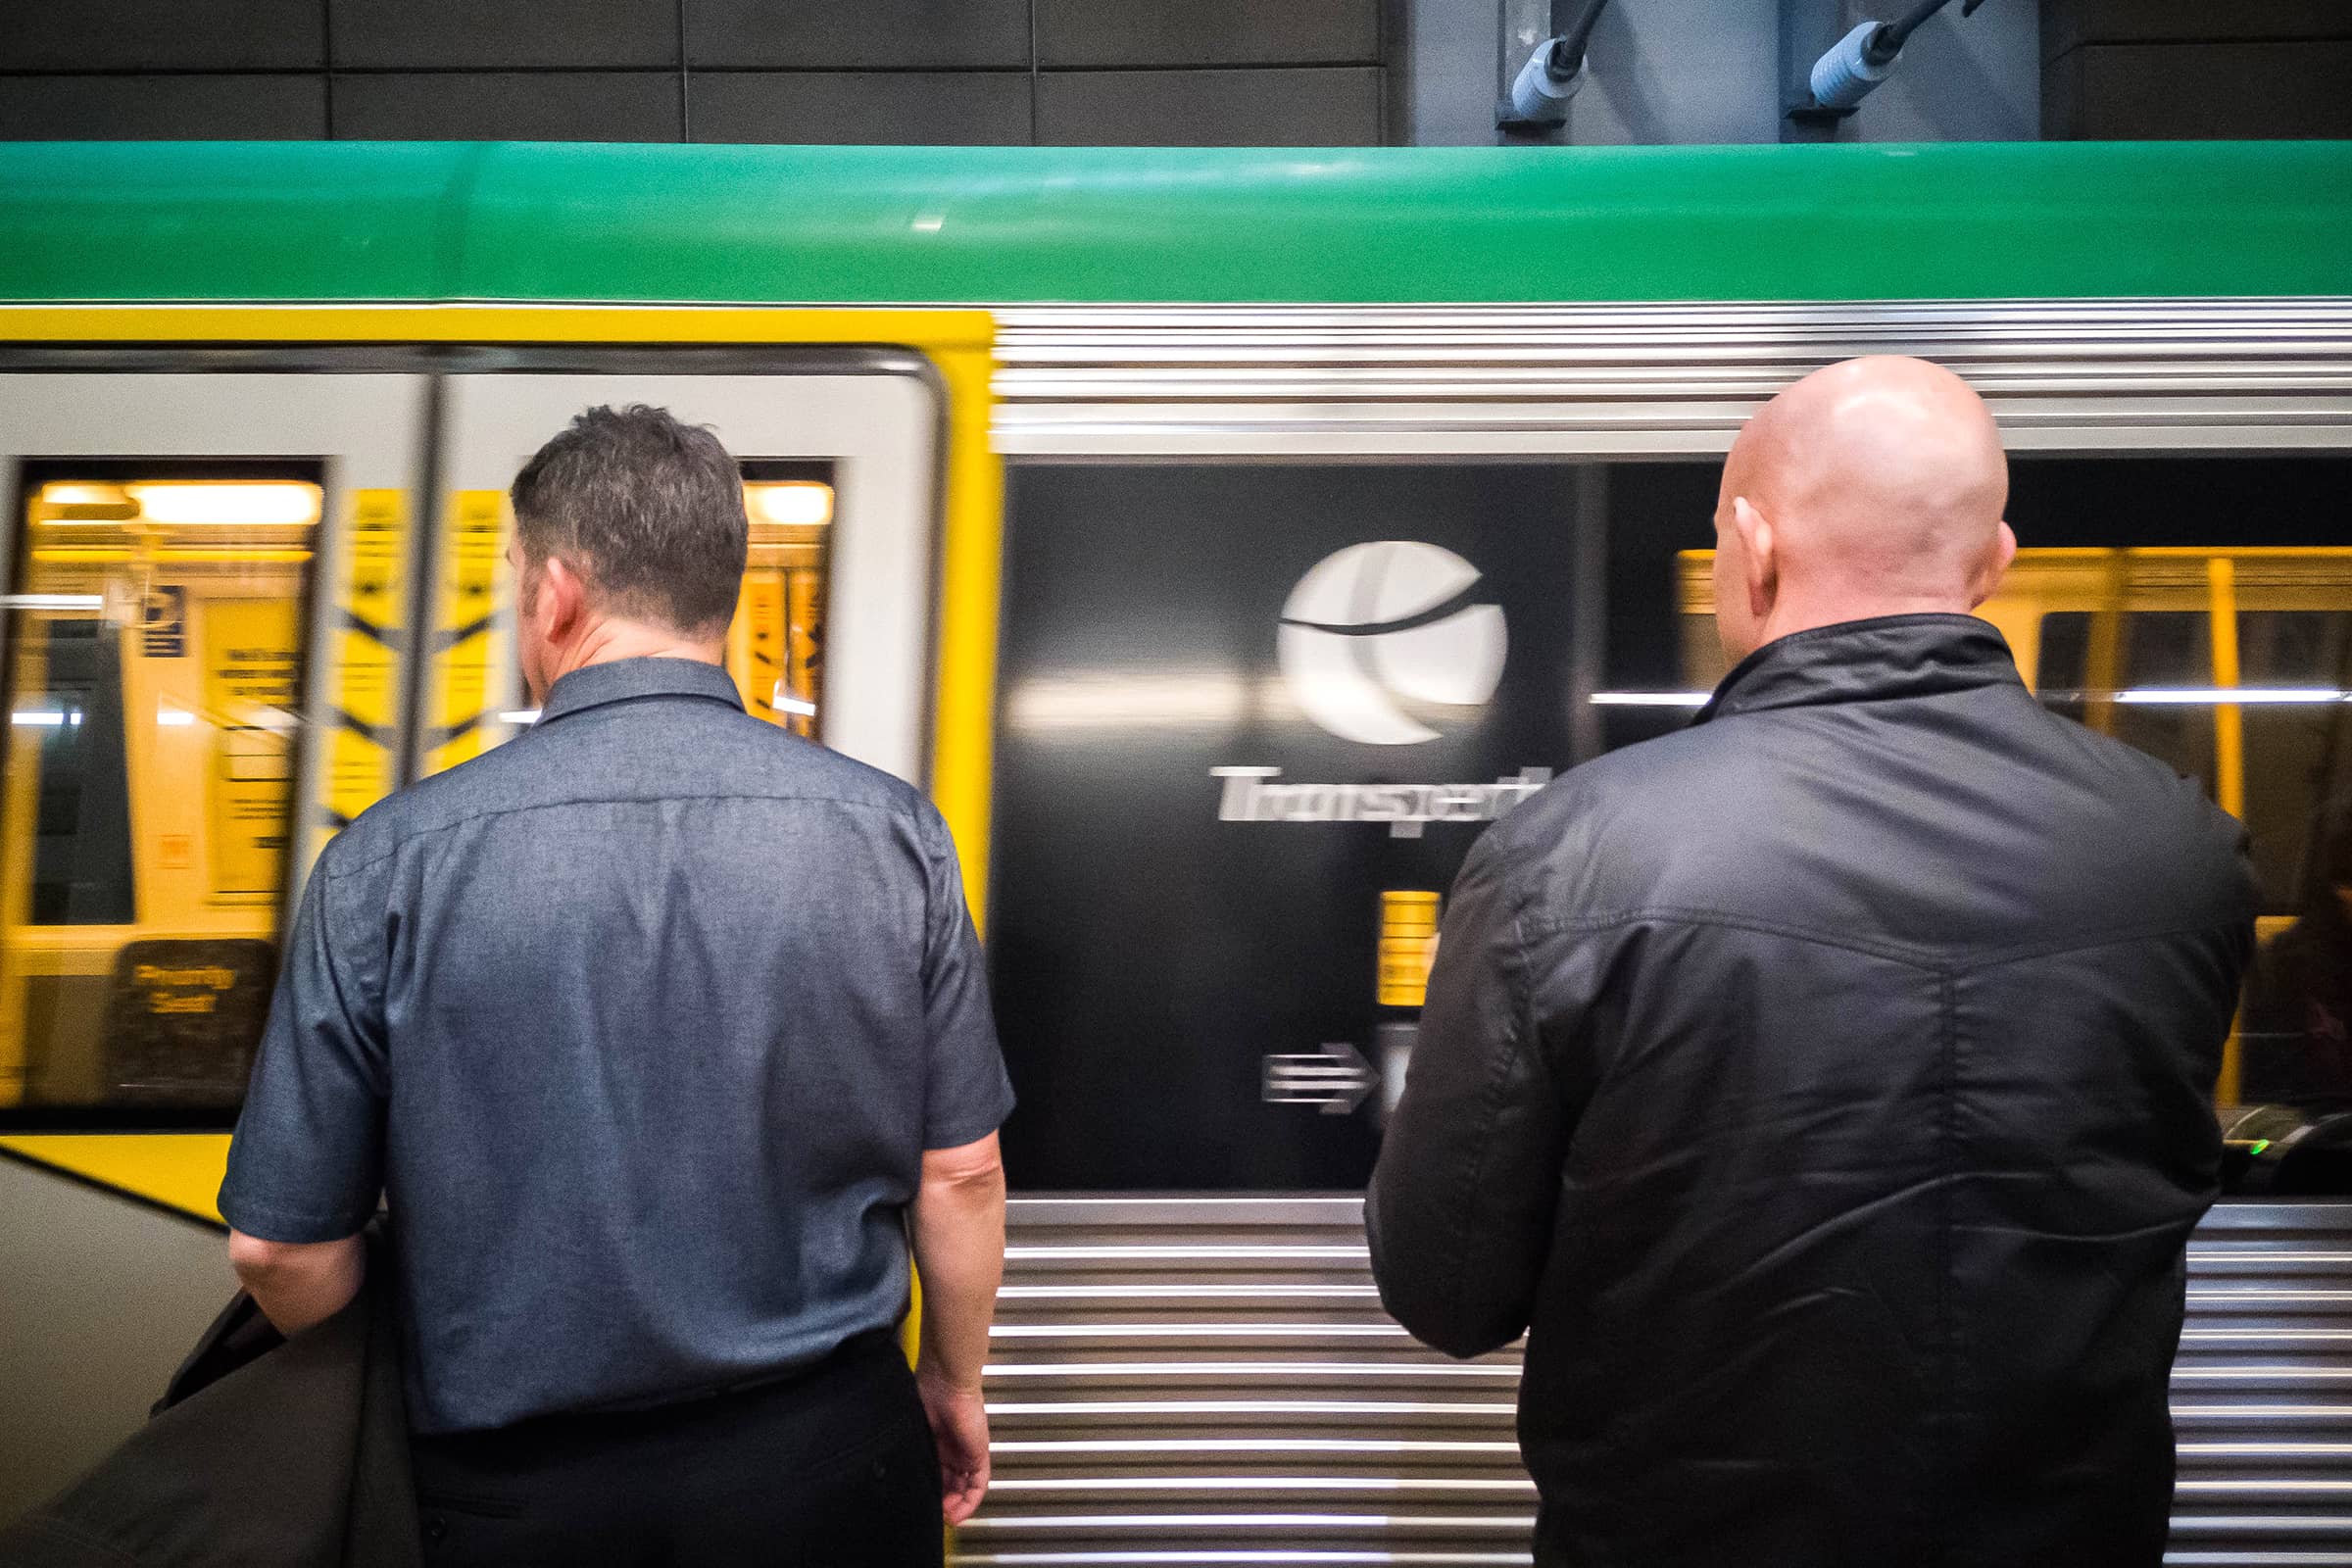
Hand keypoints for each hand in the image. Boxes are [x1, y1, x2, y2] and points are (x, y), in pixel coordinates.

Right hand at [917, 1367, 990, 1524]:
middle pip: (951, 1484)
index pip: (935, 1473)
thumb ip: (908, 1442)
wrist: (945, 1380)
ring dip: (956, 1506)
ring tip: (944, 1518)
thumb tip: (891, 1462)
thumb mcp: (911, 1424)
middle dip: (942, 1502)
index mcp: (935, 1441)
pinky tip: (958, 1514)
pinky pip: (978, 1484)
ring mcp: (966, 1451)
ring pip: (964, 1487)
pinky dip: (969, 1502)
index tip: (920, 1502)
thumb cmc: (926, 1391)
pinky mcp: (978, 1453)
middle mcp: (952, 1448)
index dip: (930, 1490)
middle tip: (932, 1514)